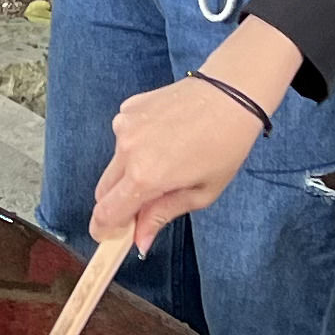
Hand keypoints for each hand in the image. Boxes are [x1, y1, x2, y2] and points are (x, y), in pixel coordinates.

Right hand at [92, 67, 266, 249]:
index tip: (111, 237)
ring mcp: (124, 125)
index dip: (104, 230)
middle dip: (118, 203)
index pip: (105, 213)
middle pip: (103, 190)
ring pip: (115, 163)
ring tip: (167, 159)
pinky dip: (137, 144)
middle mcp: (126, 150)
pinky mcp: (128, 108)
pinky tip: (165, 135)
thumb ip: (162, 215)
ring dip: (130, 171)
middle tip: (146, 204)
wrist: (232, 94)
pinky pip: (123, 137)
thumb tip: (140, 241)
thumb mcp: (201, 193)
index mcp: (144, 176)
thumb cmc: (225, 145)